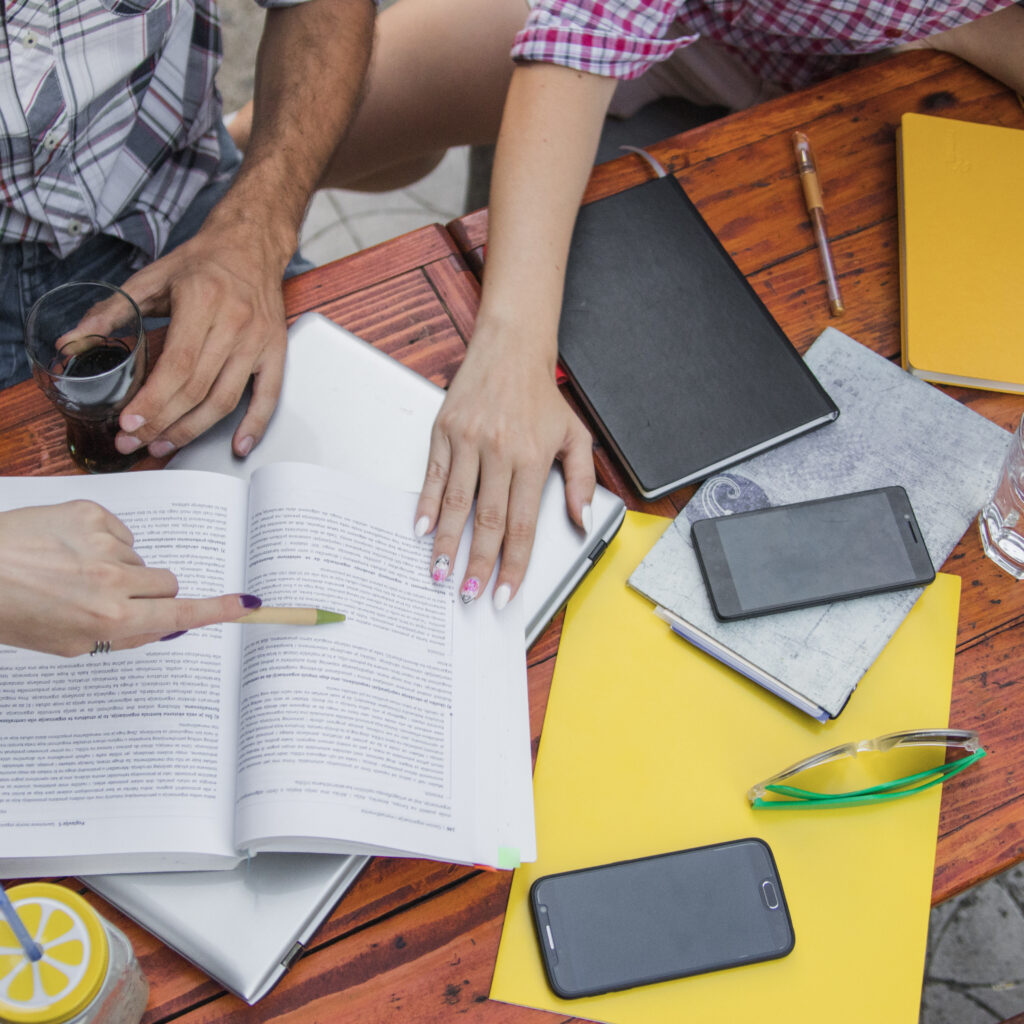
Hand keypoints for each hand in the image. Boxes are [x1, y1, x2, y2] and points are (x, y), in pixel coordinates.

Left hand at [0, 502, 257, 655]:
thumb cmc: (11, 610)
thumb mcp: (67, 642)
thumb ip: (125, 635)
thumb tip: (168, 622)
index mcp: (109, 618)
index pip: (180, 614)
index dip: (217, 610)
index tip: (247, 605)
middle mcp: (112, 579)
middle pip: (168, 582)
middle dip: (152, 591)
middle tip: (114, 596)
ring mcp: (102, 542)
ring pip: (141, 557)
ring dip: (118, 566)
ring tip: (70, 571)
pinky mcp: (90, 511)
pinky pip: (120, 531)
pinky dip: (101, 540)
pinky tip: (66, 549)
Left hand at [111, 214, 292, 459]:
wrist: (251, 245)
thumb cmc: (203, 263)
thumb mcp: (151, 277)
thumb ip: (111, 310)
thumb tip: (73, 341)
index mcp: (202, 301)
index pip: (177, 365)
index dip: (153, 401)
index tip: (129, 424)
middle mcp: (234, 323)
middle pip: (197, 388)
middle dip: (162, 422)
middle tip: (136, 442)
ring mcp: (258, 341)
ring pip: (225, 399)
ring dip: (193, 430)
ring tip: (165, 445)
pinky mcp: (275, 352)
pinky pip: (268, 396)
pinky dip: (254, 425)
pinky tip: (236, 447)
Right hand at [415, 333, 594, 607]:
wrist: (511, 347)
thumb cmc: (541, 395)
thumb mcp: (575, 436)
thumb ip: (582, 482)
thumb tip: (582, 521)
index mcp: (533, 459)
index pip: (522, 525)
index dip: (513, 565)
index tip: (505, 594)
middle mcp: (500, 452)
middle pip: (488, 521)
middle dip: (478, 563)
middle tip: (469, 594)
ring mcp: (469, 441)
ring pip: (456, 502)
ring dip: (446, 542)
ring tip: (440, 573)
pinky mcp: (445, 430)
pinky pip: (433, 474)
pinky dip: (425, 503)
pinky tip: (420, 529)